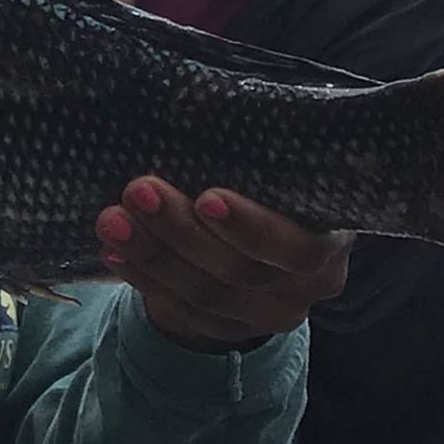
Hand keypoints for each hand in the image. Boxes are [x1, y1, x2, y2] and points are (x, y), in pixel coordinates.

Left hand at [95, 178, 348, 351]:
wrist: (265, 236)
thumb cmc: (272, 182)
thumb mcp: (278, 165)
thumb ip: (256, 155)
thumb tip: (202, 114)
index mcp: (332, 237)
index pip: (296, 247)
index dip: (251, 227)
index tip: (206, 197)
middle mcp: (310, 284)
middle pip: (240, 271)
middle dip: (181, 230)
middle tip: (138, 191)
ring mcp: (272, 313)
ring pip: (205, 295)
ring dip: (152, 254)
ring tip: (112, 220)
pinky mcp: (232, 330)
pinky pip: (184, 312)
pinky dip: (145, 278)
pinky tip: (115, 252)